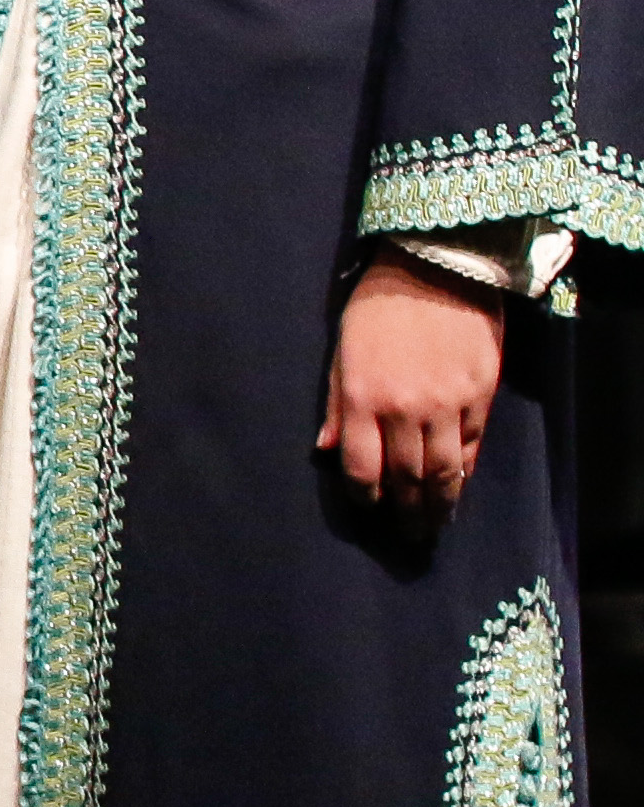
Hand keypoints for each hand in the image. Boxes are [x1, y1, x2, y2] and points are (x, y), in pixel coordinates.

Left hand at [319, 252, 504, 521]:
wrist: (437, 269)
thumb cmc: (377, 308)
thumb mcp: (341, 352)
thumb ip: (336, 406)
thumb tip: (326, 451)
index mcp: (362, 399)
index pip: (362, 468)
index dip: (365, 497)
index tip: (368, 509)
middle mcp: (405, 409)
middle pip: (407, 478)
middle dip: (406, 512)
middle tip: (408, 536)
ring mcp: (447, 405)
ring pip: (445, 471)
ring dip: (439, 503)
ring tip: (435, 523)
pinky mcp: (480, 396)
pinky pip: (472, 446)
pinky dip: (464, 471)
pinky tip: (458, 485)